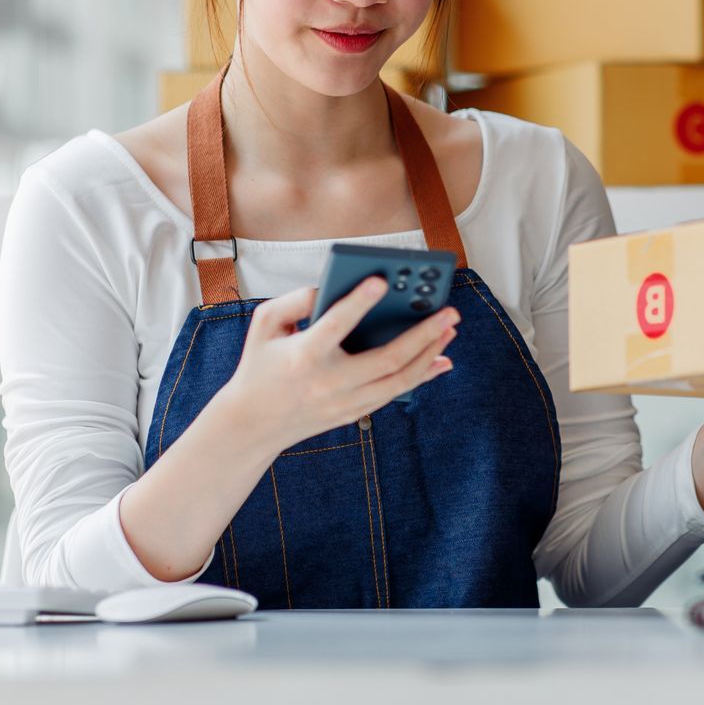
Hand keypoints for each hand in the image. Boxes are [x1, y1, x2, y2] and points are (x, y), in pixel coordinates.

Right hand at [219, 278, 458, 454]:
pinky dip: (421, 376)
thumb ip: (294, 300)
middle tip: (449, 309)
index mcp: (305, 355)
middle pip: (388, 358)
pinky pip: (395, 392)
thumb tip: (330, 287)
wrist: (253, 424)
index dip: (358, 301)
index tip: (381, 280)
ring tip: (450, 328)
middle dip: (424, 333)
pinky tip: (440, 359)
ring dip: (430, 353)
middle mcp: (330, 381)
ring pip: (400, 379)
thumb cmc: (259, 365)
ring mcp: (345, 401)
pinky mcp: (354, 412)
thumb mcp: (265, 325)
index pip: (336, 324)